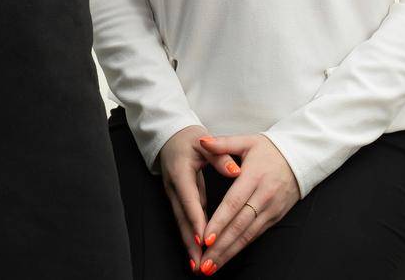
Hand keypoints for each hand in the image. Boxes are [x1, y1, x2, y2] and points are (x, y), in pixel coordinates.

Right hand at [159, 126, 242, 272]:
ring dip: (190, 245)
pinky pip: (185, 221)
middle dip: (191, 243)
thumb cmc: (188, 138)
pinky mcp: (179, 200)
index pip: (190, 199)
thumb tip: (235, 170)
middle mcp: (174, 188)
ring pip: (182, 224)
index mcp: (181, 173)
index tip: (205, 238)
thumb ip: (220, 156)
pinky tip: (198, 252)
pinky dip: (191, 237)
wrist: (169, 136)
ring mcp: (174, 196)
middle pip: (183, 219)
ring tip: (198, 266)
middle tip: (200, 263)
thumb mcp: (203, 142)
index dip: (197, 219)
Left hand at [192, 133, 300, 273]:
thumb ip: (223, 144)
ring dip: (229, 252)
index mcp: (254, 177)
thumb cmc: (270, 149)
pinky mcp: (275, 217)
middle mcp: (263, 196)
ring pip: (247, 235)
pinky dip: (241, 247)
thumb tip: (202, 141)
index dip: (220, 222)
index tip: (206, 238)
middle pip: (239, 225)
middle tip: (204, 263)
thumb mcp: (247, 141)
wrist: (301, 157)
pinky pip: (256, 235)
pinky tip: (227, 257)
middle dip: (221, 246)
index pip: (234, 203)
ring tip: (212, 266)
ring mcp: (271, 209)